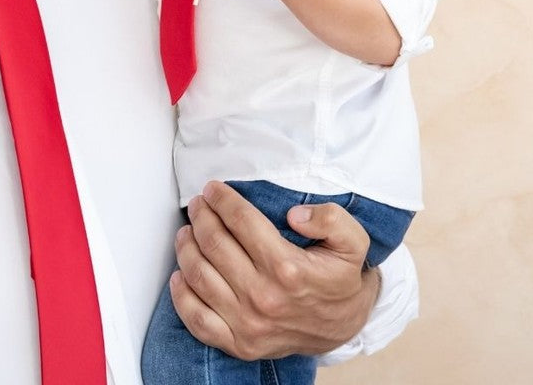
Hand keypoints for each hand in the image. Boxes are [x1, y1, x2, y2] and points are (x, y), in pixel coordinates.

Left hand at [169, 181, 376, 358]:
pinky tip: (180, 275)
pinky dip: (181, 296)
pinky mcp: (240, 344)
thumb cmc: (341, 279)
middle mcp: (264, 297)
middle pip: (213, 243)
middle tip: (197, 204)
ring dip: (186, 247)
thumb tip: (295, 215)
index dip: (221, 199)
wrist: (345, 327)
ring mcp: (249, 325)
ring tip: (187, 231)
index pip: (240, 221)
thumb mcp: (352, 241)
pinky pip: (197, 320)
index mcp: (288, 268)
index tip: (212, 188)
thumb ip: (331, 219)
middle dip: (200, 216)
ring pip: (199, 276)